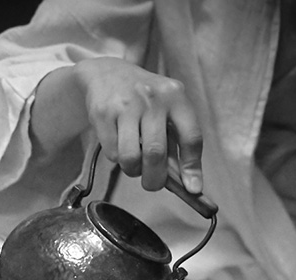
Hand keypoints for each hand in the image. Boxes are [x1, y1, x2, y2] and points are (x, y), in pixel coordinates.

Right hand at [75, 57, 202, 191]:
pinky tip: (119, 146)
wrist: (106, 74)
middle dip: (155, 179)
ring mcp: (126, 105)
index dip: (192, 167)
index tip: (192, 189)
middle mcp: (153, 99)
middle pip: (156, 154)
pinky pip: (112, 152)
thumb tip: (187, 182)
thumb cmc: (143, 99)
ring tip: (134, 164)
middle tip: (152, 184)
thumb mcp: (166, 109)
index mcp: (176, 97)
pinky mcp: (103, 113)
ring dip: (133, 171)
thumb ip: (176, 140)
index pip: (191, 137)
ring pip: (131, 158)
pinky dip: (116, 158)